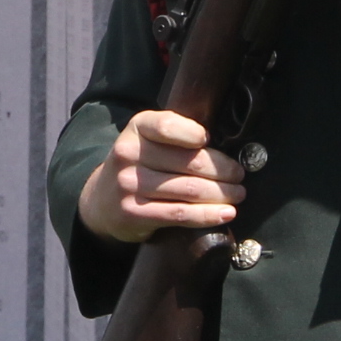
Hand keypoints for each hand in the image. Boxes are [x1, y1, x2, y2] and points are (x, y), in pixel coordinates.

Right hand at [77, 110, 245, 245]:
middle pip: (188, 162)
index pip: (169, 126)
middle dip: (222, 171)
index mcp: (137, 128)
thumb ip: (177, 136)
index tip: (212, 142)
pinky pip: (180, 214)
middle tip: (240, 176)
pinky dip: (208, 215)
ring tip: (238, 194)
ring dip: (222, 194)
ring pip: (189, 190)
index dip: (194, 135)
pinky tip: (226, 213)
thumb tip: (225, 149)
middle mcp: (128, 154)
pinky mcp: (133, 213)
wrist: (101, 199)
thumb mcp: (148, 139)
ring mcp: (128, 184)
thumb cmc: (140, 164)